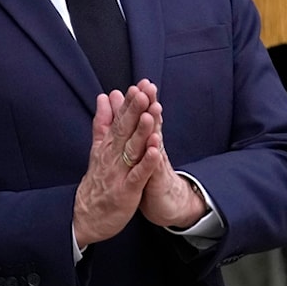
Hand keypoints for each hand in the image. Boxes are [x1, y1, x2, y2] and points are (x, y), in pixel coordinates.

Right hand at [73, 84, 160, 247]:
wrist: (86, 216)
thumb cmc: (98, 181)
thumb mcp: (99, 148)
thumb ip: (103, 122)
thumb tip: (105, 96)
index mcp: (109, 144)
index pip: (120, 119)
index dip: (130, 102)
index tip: (139, 85)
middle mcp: (113, 155)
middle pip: (125, 129)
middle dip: (135, 109)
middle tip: (144, 90)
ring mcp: (120, 172)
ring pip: (132, 148)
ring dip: (141, 131)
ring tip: (150, 113)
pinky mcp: (127, 190)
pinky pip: (138, 175)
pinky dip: (146, 163)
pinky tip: (154, 150)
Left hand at [130, 81, 208, 229]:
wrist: (165, 203)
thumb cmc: (148, 175)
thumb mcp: (139, 150)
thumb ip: (131, 127)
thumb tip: (121, 105)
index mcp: (144, 141)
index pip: (142, 117)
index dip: (141, 101)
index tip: (140, 82)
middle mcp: (153, 148)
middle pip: (151, 124)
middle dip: (149, 105)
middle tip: (148, 87)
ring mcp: (156, 163)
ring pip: (155, 142)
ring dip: (154, 126)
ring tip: (154, 109)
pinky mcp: (156, 181)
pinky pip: (153, 168)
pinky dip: (153, 158)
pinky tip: (155, 147)